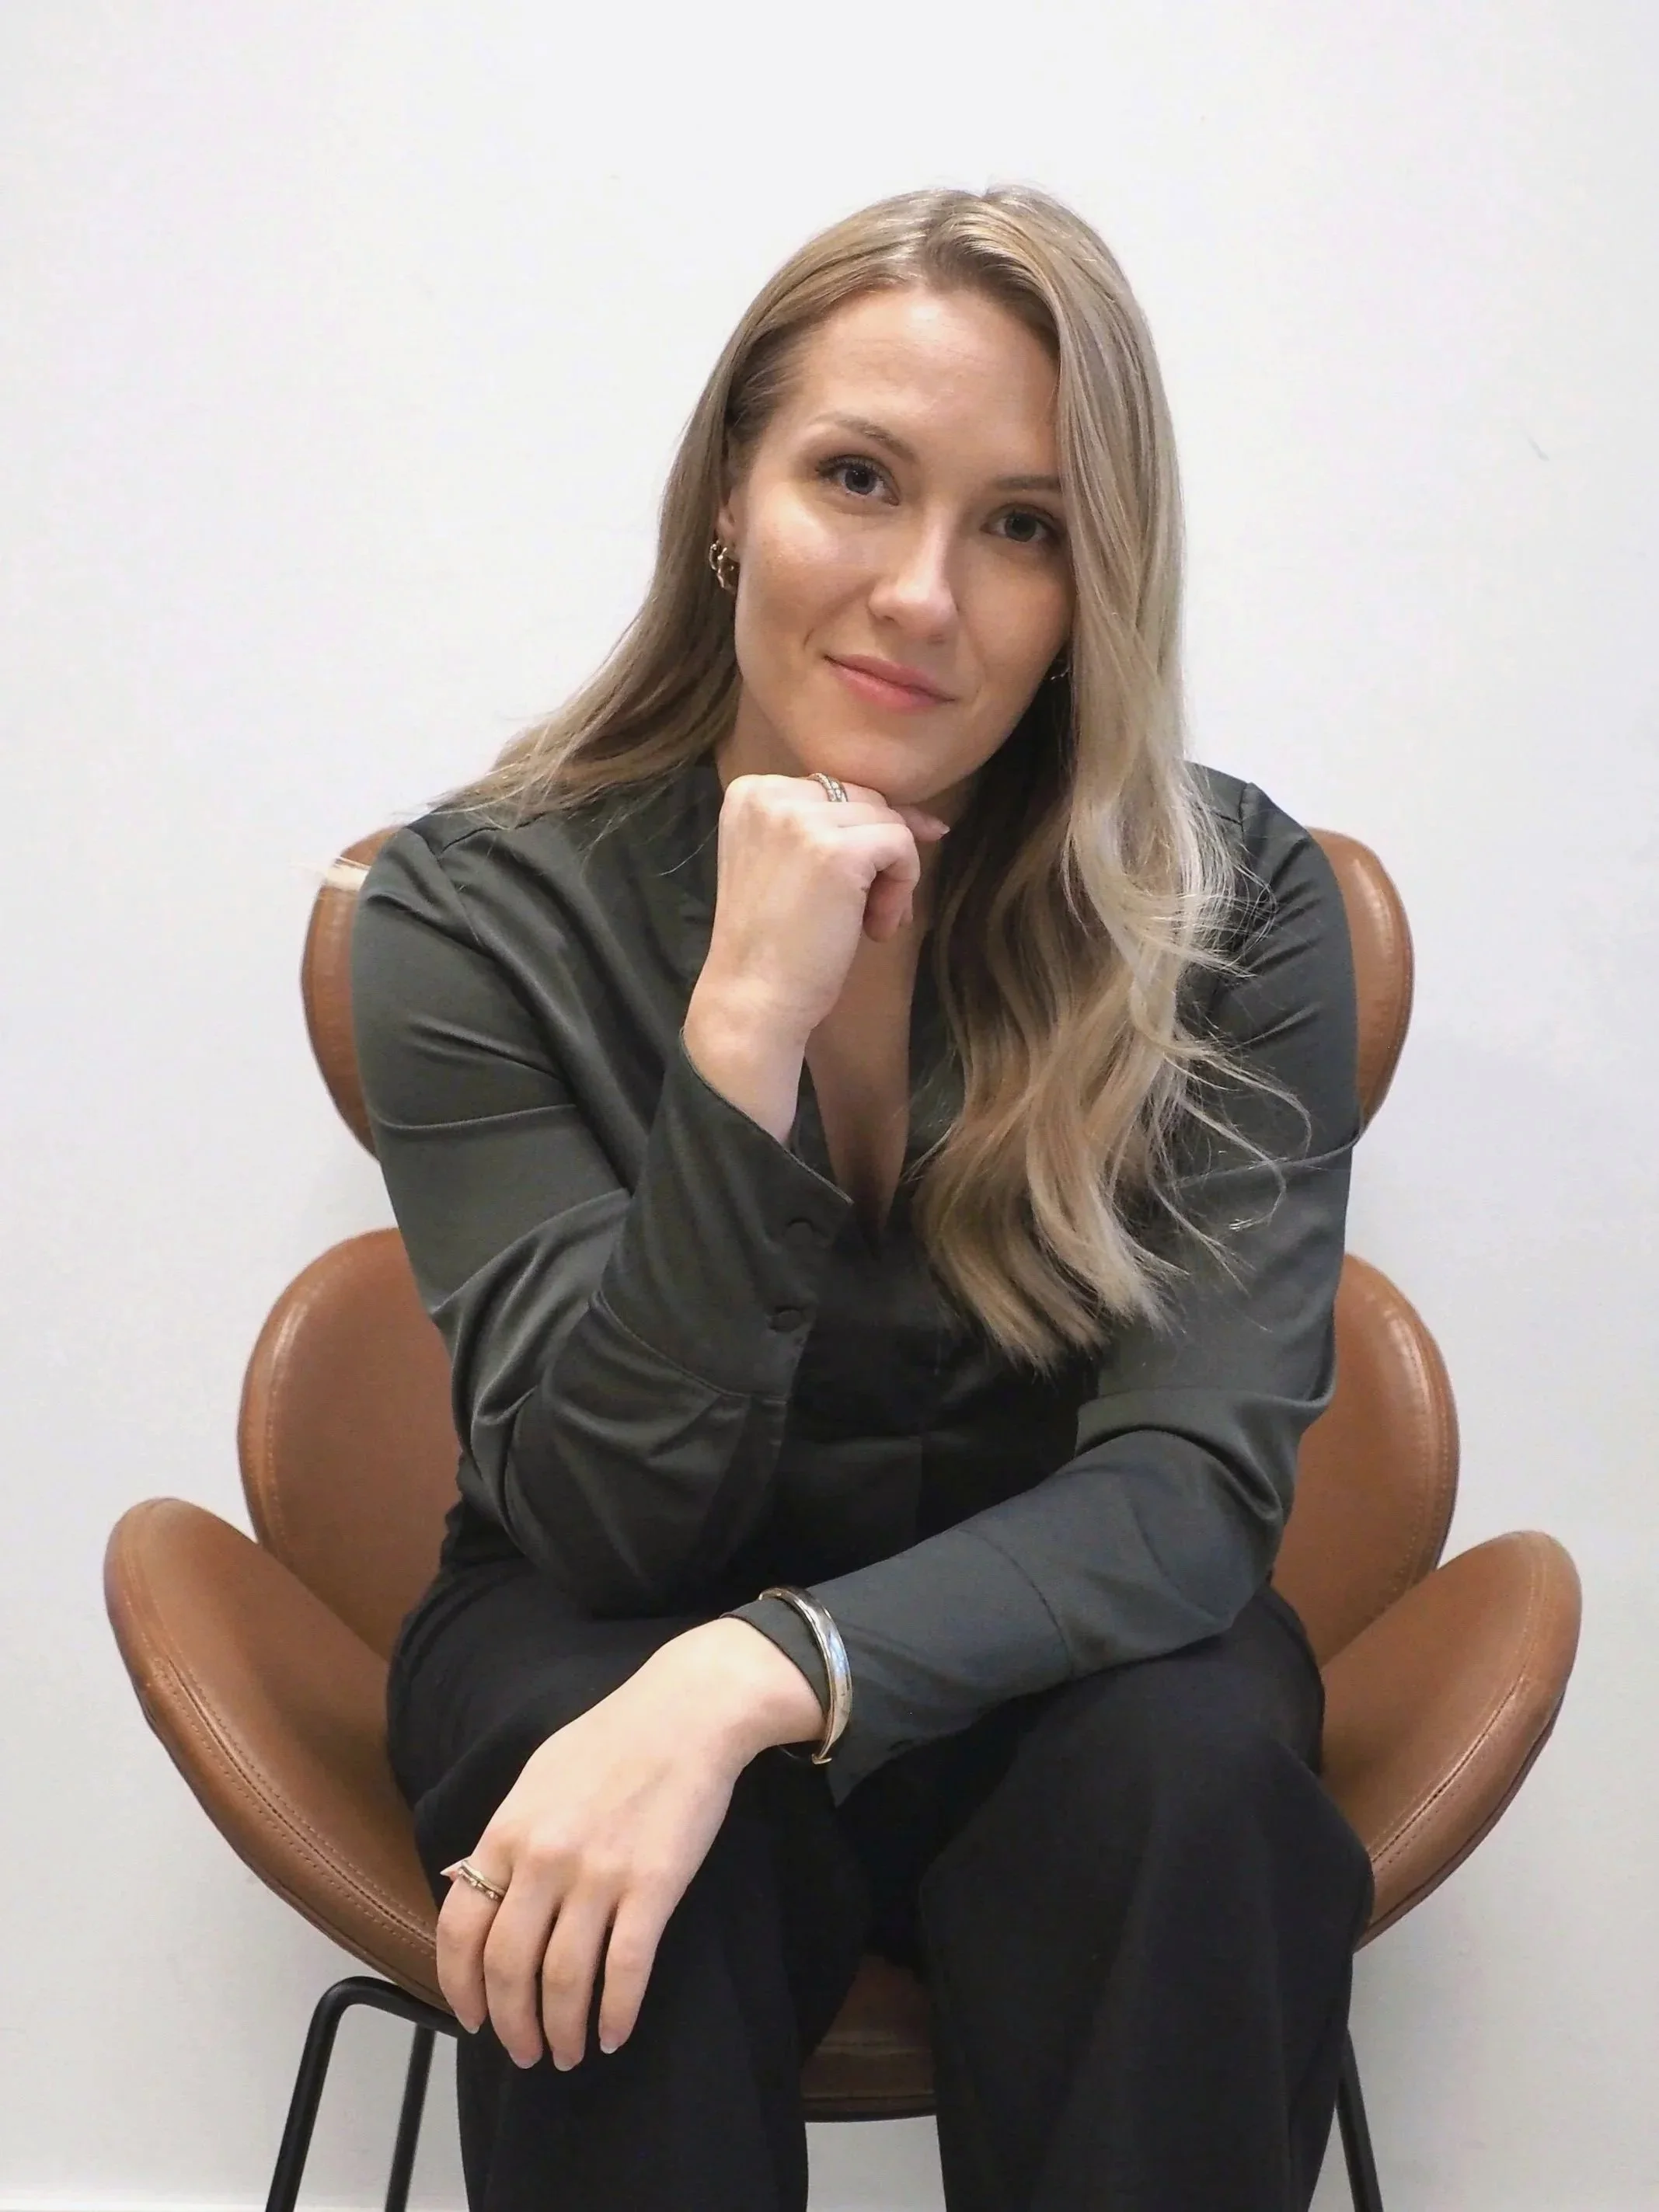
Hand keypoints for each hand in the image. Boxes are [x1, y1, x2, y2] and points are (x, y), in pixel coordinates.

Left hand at [435, 1619, 823, 2069]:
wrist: (687, 1712)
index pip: (460, 1928)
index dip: (459, 1987)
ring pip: (563, 1980)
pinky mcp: (653, 1886)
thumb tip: (461, 1881)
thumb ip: (503, 1835)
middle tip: (524, 2052)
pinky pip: (625, 1970)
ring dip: (560, 2031)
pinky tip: (615, 2034)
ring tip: (567, 2053)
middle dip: (511, 2024)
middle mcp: (544, 1859)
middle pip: (508, 1967)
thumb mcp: (537, 1776)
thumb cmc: (612, 1739)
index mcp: (508, 1831)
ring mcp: (598, 1874)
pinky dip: (617, 2014)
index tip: (472, 2019)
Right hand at [700, 772, 949, 1045]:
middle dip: (878, 856)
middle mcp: (770, 794)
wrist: (753, 1000)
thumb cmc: (774, 944)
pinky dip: (903, 888)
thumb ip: (828, 828)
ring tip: (869, 925)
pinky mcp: (838, 851)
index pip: (834, 791)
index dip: (859, 836)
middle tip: (866, 914)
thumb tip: (925, 820)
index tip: (857, 886)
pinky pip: (901, 846)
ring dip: (892, 877)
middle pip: (864, 801)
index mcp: (751, 792)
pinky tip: (876, 928)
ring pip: (887, 822)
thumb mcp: (788, 864)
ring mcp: (802, 819)